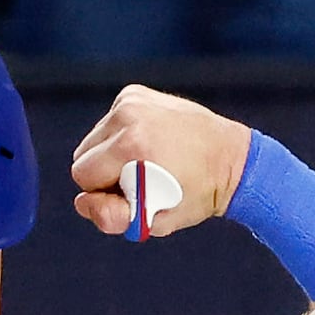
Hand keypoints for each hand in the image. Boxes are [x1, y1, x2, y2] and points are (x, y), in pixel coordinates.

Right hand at [70, 85, 254, 238]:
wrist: (232, 160)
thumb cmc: (195, 196)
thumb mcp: (155, 221)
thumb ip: (111, 217)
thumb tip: (83, 202)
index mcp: (131, 146)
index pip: (83, 176)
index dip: (104, 193)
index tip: (135, 193)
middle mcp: (128, 115)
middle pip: (83, 155)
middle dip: (104, 174)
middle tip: (143, 180)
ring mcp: (131, 100)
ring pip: (94, 139)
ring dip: (112, 156)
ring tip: (150, 162)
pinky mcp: (135, 93)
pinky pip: (109, 123)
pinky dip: (122, 136)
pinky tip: (151, 144)